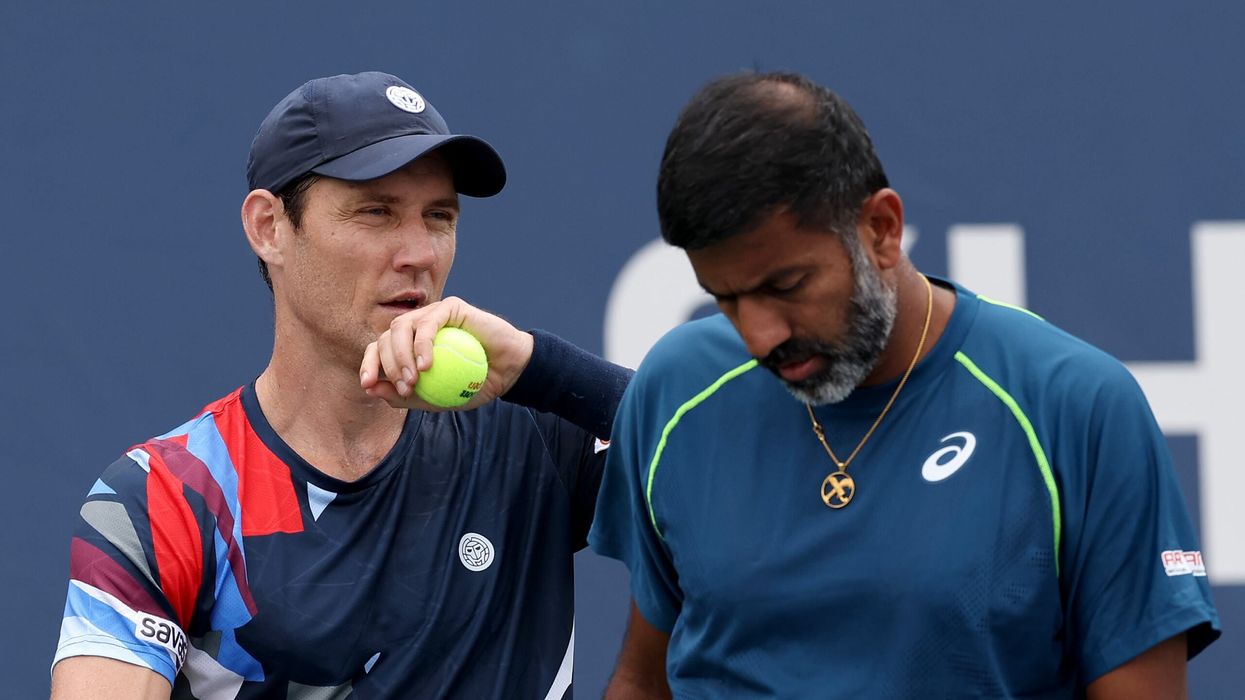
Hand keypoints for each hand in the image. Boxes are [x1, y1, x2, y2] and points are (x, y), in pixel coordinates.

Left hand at [359, 296, 534, 410]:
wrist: (510, 371)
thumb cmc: (474, 385)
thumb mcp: (436, 399)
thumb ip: (405, 396)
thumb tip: (371, 389)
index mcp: (408, 345)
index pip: (378, 349)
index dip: (368, 364)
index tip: (368, 385)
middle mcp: (417, 326)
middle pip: (385, 337)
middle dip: (388, 365)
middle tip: (405, 388)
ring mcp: (433, 314)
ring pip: (401, 326)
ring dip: (402, 355)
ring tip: (414, 379)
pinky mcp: (451, 307)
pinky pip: (429, 321)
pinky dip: (423, 344)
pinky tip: (427, 364)